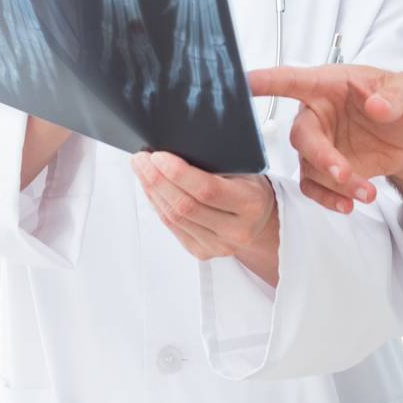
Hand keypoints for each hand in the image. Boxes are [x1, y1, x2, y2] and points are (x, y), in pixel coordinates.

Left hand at [130, 151, 278, 285]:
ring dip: (152, 191)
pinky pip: (172, 227)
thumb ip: (218, 163)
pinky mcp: (203, 252)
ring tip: (142, 170)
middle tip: (142, 159)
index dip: (178, 173)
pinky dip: (157, 205)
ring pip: (174, 218)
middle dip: (157, 180)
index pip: (207, 190)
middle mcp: (237, 230)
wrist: (261, 219)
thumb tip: (176, 149)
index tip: (158, 156)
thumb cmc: (250, 187)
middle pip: (185, 206)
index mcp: (251, 204)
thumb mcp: (246, 169)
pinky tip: (151, 190)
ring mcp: (219, 245)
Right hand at [247, 64, 402, 213]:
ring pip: (310, 167)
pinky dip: (329, 199)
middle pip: (301, 135)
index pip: (291, 79)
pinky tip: (349, 204)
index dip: (266, 81)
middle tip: (345, 173)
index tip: (243, 82)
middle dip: (321, 157)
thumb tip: (377, 106)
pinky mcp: (324, 169)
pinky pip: (313, 187)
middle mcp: (316, 113)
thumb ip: (395, 95)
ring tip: (368, 193)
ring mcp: (318, 143)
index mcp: (329, 84)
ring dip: (336, 184)